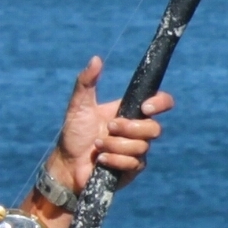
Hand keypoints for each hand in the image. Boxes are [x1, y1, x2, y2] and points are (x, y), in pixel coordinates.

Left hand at [49, 56, 173, 193]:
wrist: (67, 164)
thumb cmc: (73, 133)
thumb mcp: (78, 105)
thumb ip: (86, 82)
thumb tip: (96, 58)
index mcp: (130, 111)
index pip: (160, 102)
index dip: (160, 103)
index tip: (146, 107)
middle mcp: (137, 130)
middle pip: (154, 128)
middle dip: (130, 128)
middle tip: (109, 127)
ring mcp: (137, 151)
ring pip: (142, 146)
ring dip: (116, 145)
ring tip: (98, 146)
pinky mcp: (132, 169)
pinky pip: (134, 163)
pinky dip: (114, 160)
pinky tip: (100, 160)